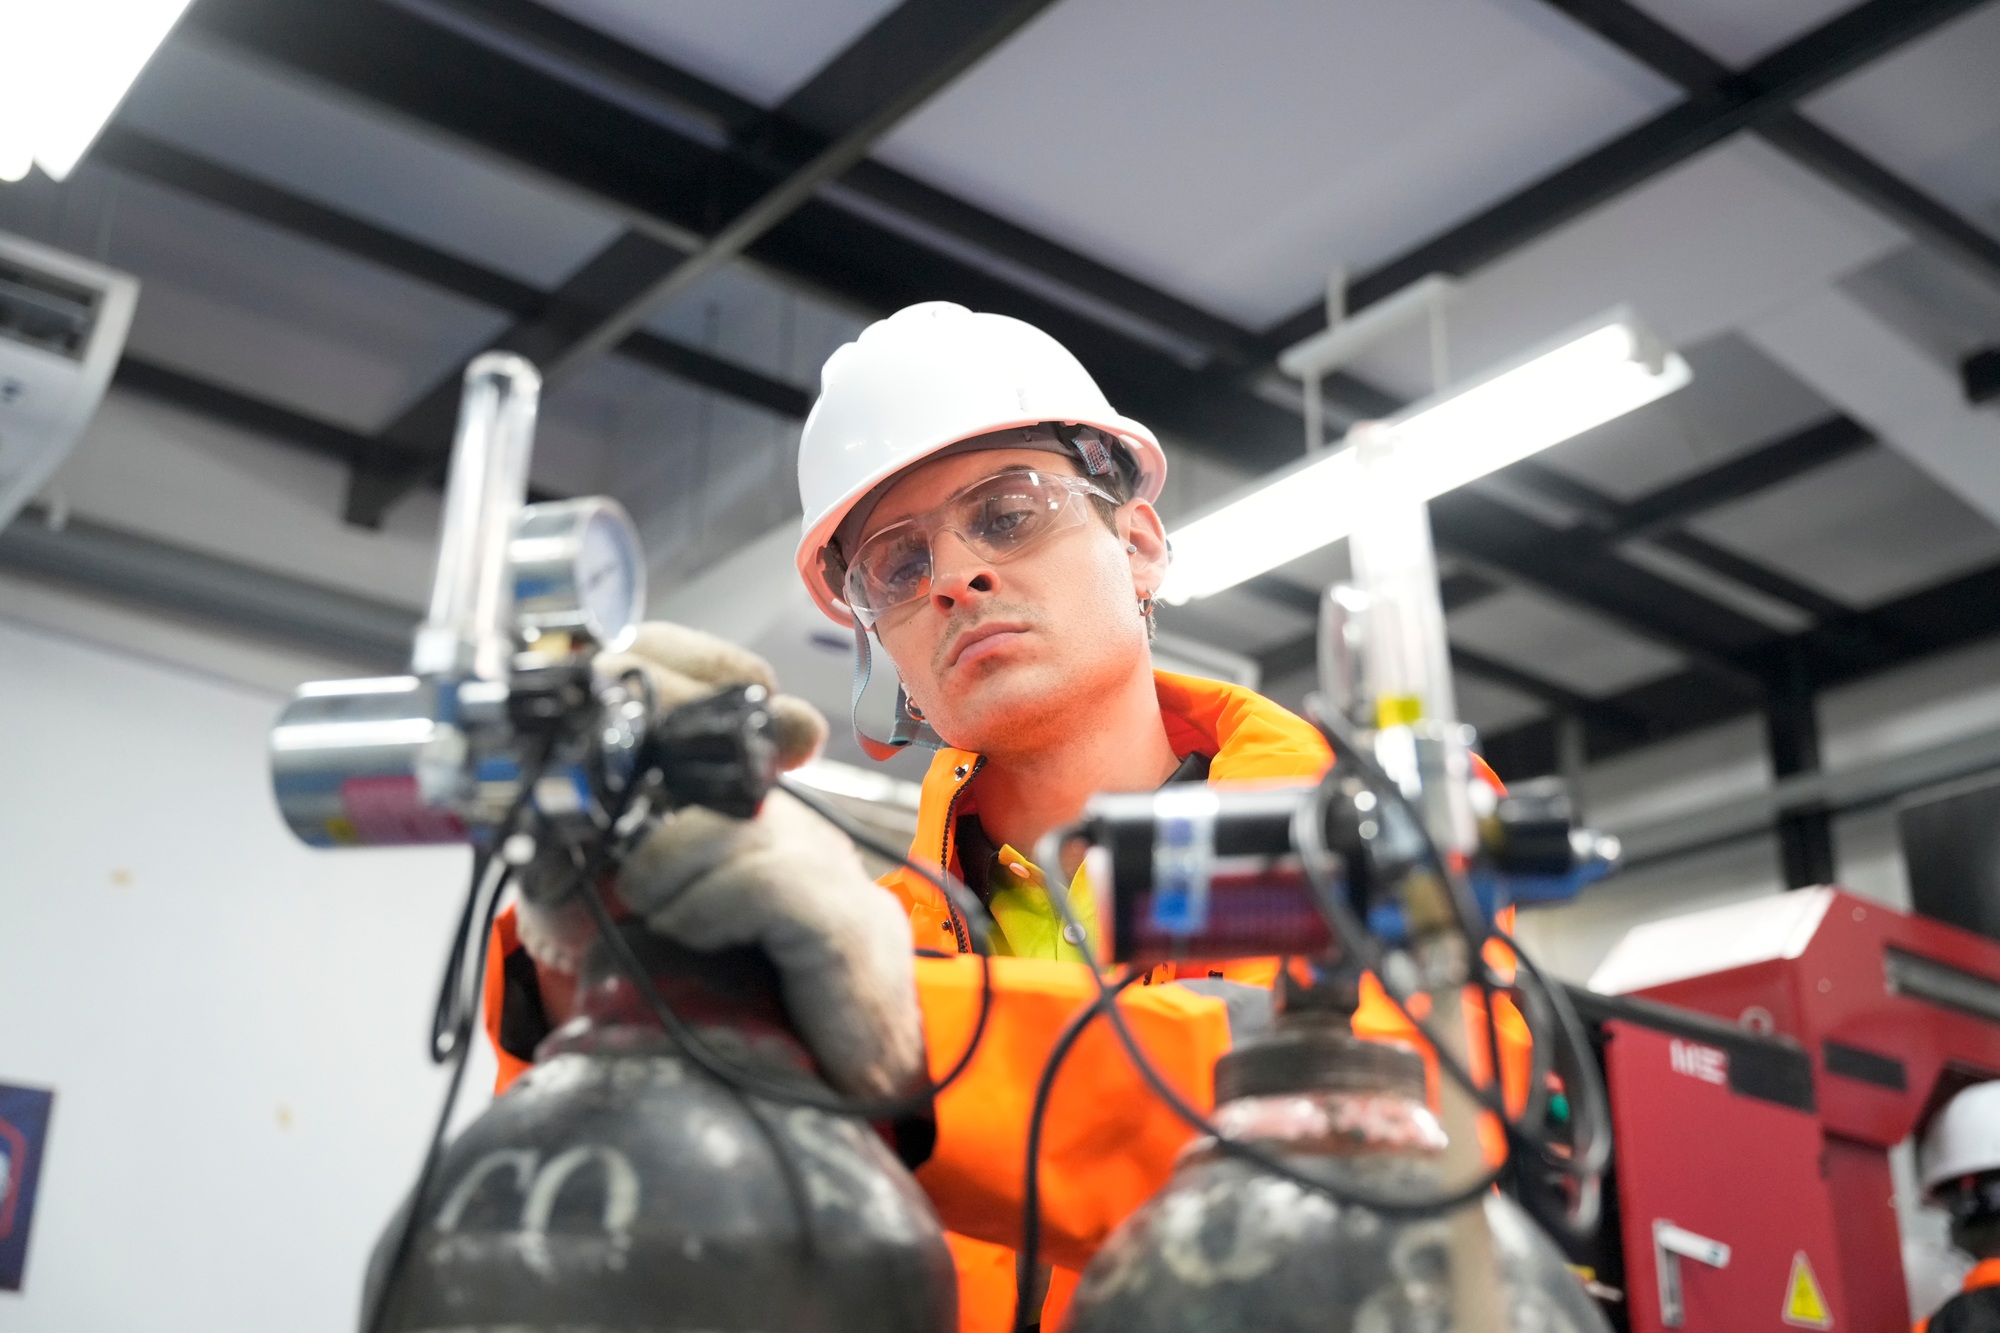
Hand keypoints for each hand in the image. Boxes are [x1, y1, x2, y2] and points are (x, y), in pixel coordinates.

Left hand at [514, 622, 923, 1100]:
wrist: (809, 1090)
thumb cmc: (718, 1001)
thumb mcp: (631, 907)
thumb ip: (598, 852)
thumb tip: (543, 805)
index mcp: (747, 805)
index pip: (717, 685)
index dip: (679, 663)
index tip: (631, 678)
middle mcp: (795, 819)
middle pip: (717, 746)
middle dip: (654, 793)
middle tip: (637, 870)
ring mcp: (828, 864)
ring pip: (731, 821)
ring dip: (671, 874)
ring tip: (669, 916)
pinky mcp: (844, 922)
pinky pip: (763, 881)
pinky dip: (710, 906)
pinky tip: (700, 931)